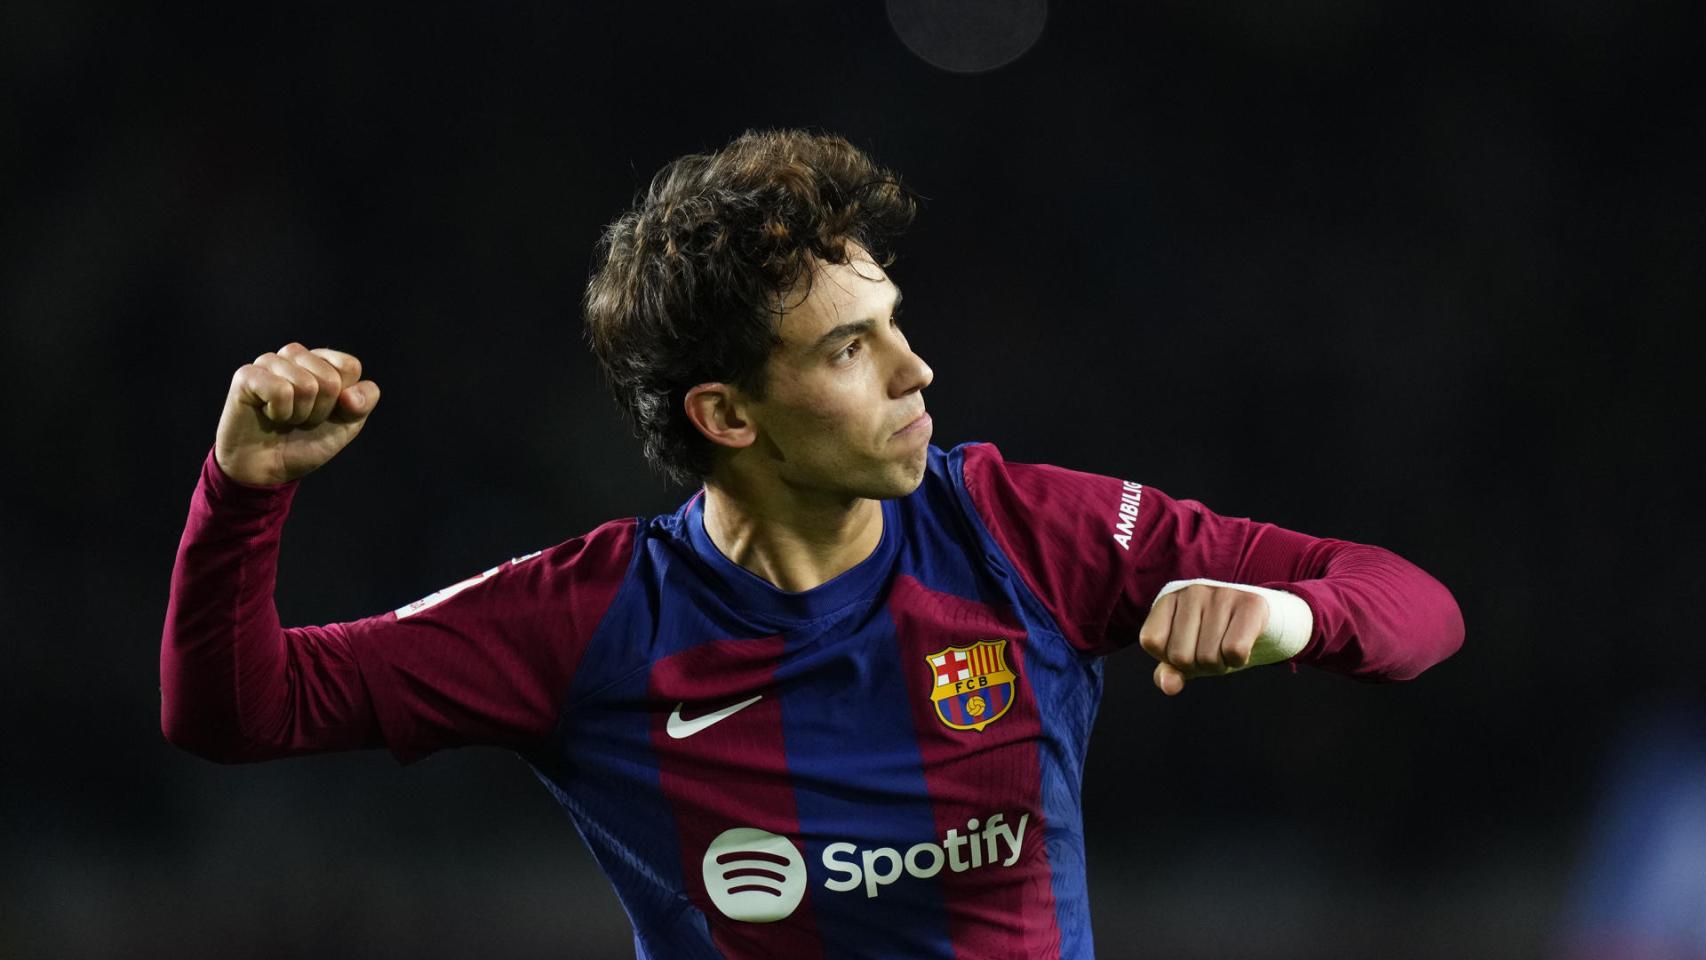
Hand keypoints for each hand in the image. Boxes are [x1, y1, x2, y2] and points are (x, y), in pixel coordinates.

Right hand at [214, 343, 379, 486]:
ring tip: (284, 418)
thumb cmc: (305, 442)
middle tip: (301, 419)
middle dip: (320, 411)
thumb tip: (350, 395)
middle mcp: (295, 356)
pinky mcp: (246, 374)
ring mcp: (269, 362)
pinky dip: (280, 413)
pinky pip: (280, 391)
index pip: (349, 366)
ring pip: (306, 385)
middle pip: (329, 379)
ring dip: (299, 414)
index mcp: (321, 361)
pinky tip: (268, 414)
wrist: (267, 469)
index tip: (326, 413)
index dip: (344, 400)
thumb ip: (362, 404)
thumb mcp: (346, 426)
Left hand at [1138, 583, 1269, 695]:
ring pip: (1209, 657)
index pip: (1151, 641)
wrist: (1254, 619)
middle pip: (1180, 656)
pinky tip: (1242, 644)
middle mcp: (1192, 592)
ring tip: (1226, 646)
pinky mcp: (1250, 604)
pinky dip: (1238, 660)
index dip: (1168, 657)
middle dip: (1197, 665)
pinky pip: (1235, 651)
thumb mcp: (1185, 655)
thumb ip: (1169, 671)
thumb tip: (1169, 686)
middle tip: (1211, 650)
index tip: (1185, 647)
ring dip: (1220, 664)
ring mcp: (1221, 595)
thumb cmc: (1211, 638)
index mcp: (1168, 599)